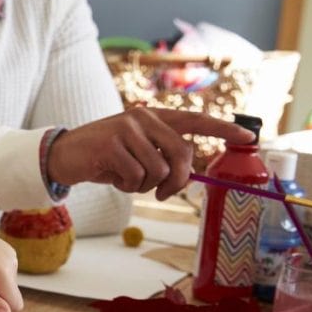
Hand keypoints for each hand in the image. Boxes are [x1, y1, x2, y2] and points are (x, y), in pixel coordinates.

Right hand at [46, 107, 255, 199]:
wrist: (63, 155)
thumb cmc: (104, 158)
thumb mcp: (136, 153)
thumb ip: (161, 155)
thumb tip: (188, 175)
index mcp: (153, 117)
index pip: (194, 120)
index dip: (222, 129)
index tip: (249, 136)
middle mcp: (142, 117)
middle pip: (181, 153)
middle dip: (177, 180)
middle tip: (164, 194)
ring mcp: (126, 129)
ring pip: (158, 169)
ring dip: (145, 185)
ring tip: (126, 178)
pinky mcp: (110, 145)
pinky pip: (135, 176)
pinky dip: (127, 186)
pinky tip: (113, 177)